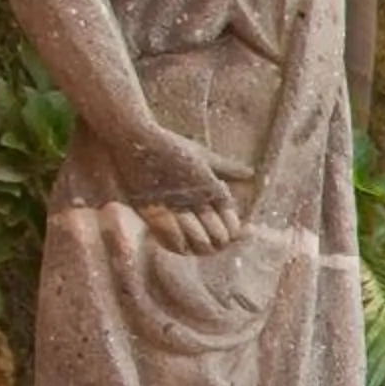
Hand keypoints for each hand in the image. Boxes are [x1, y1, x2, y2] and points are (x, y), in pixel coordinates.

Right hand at [124, 125, 241, 252]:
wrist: (134, 138)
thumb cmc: (169, 144)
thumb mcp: (202, 155)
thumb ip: (226, 168)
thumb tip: (251, 173)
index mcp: (212, 187)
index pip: (232, 222)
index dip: (236, 234)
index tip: (234, 235)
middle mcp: (196, 198)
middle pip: (219, 236)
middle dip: (220, 244)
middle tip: (216, 245)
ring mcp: (174, 206)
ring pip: (199, 242)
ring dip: (201, 248)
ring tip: (200, 247)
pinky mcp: (151, 210)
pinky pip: (171, 239)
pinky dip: (179, 246)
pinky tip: (181, 246)